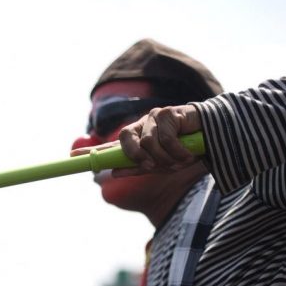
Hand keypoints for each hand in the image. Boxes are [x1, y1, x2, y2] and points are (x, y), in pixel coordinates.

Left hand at [70, 104, 203, 176]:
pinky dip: (177, 150)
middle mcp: (142, 127)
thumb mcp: (160, 166)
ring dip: (165, 157)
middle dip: (136, 157)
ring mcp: (154, 118)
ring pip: (147, 142)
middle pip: (124, 140)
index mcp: (137, 141)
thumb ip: (137, 168)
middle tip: (153, 166)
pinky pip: (165, 137)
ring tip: (180, 160)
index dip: (91, 151)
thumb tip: (112, 172)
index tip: (71, 155)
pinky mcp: (169, 113)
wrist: (214, 139)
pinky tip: (187, 152)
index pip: (110, 146)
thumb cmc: (184, 153)